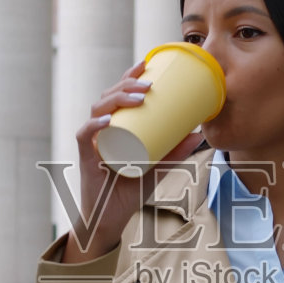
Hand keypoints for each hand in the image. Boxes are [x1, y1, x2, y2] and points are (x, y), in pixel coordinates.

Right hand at [63, 59, 206, 262]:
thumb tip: (199, 135)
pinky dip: (94, 126)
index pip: (118, 94)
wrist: (111, 219)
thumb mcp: (158, 168)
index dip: (130, 76)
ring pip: (97, 110)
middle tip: (150, 83)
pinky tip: (107, 119)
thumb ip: (175, 154)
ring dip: (117, 99)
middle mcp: (100, 129)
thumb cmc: (130, 190)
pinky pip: (84, 136)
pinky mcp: (84, 158)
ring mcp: (91, 142)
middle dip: (128, 84)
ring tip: (139, 98)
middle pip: (108, 97)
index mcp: (115, 126)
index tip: (147, 63)